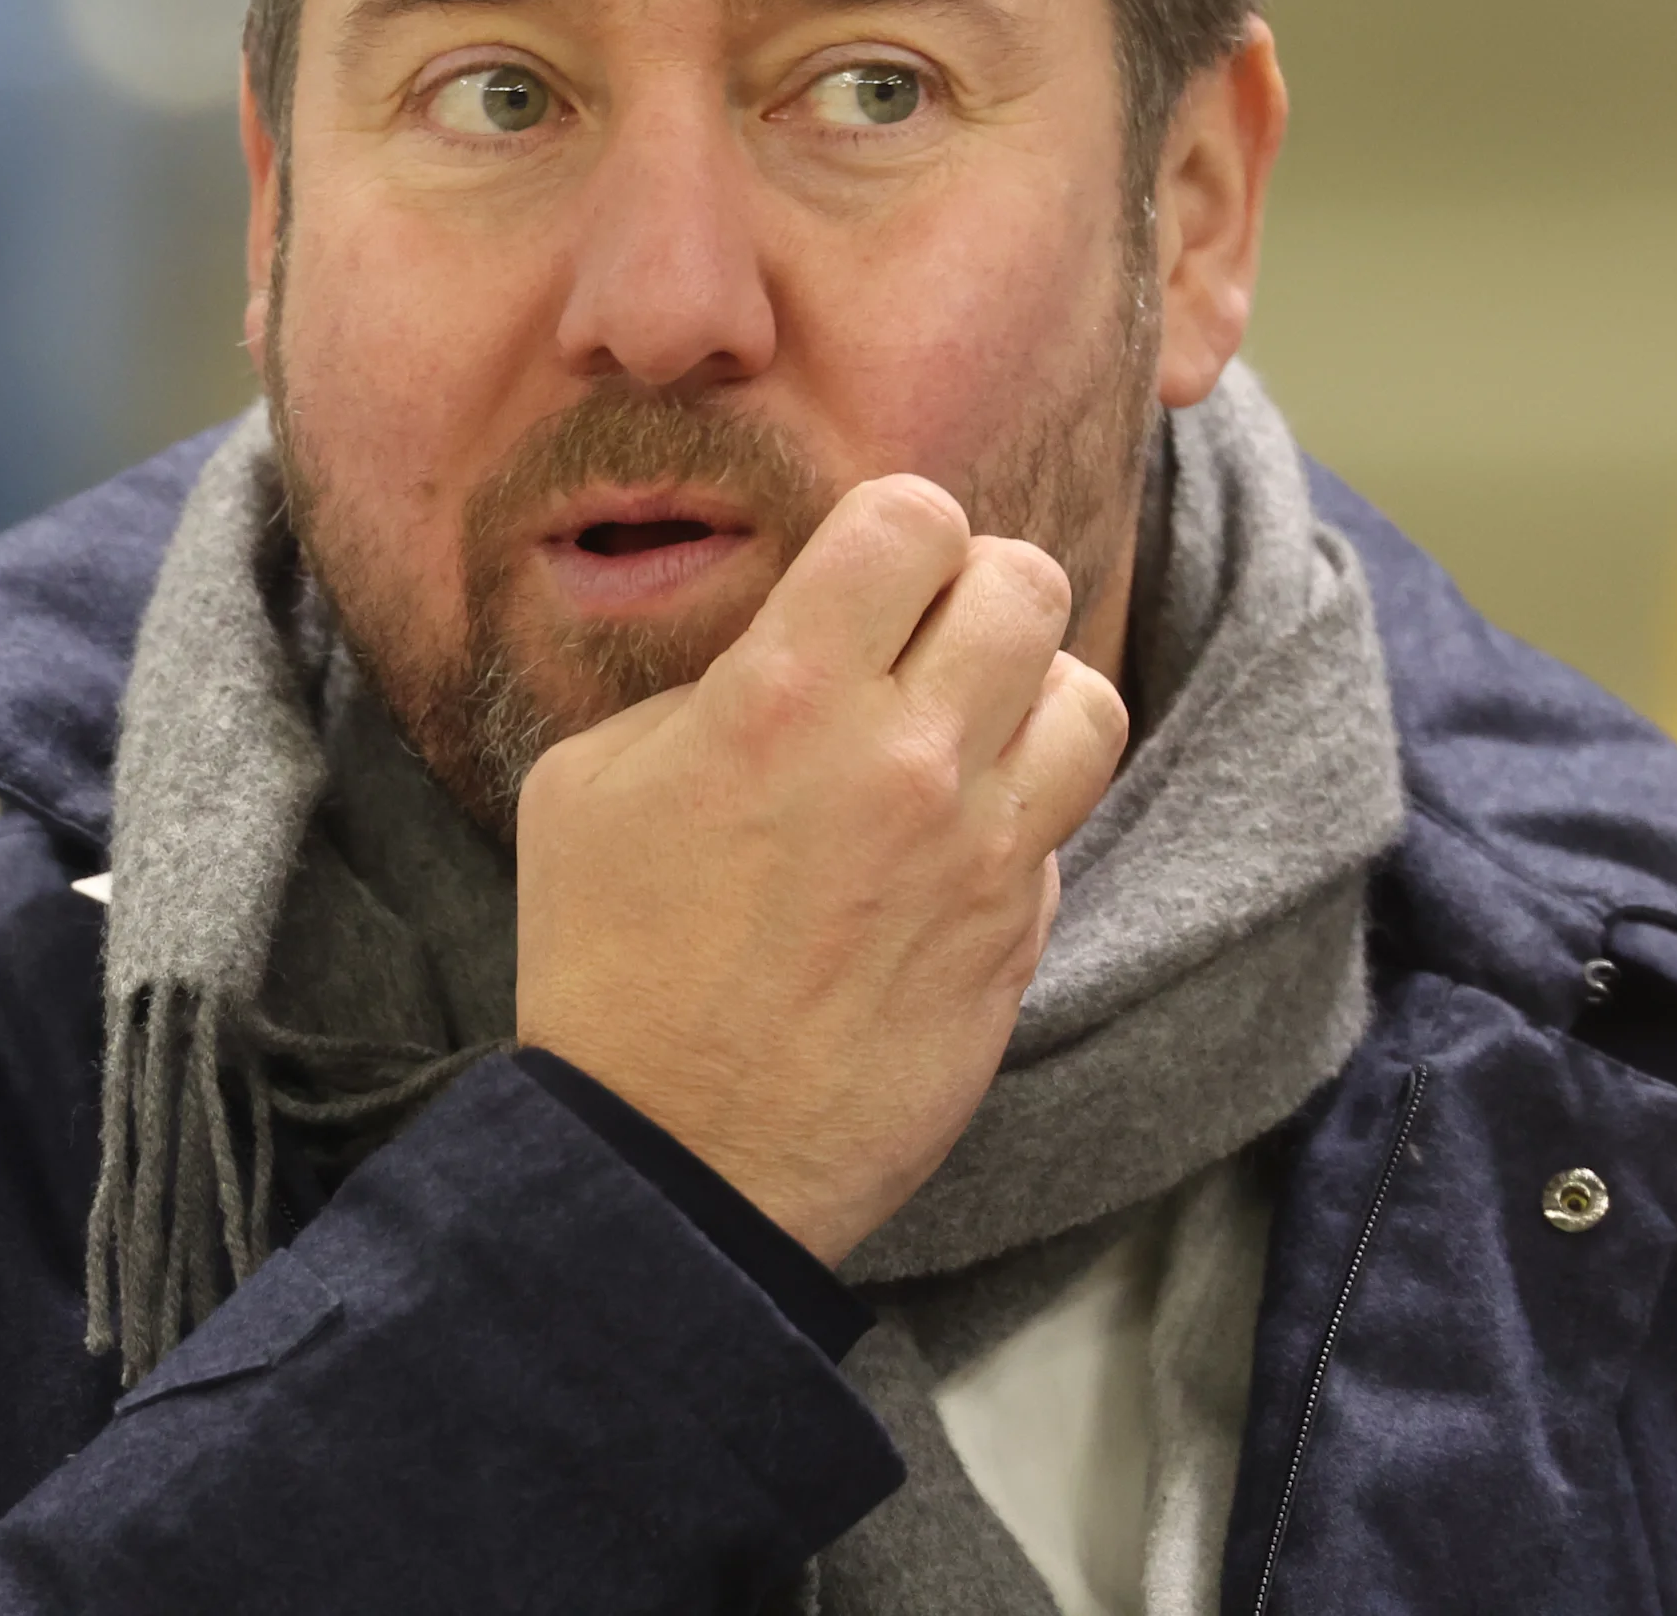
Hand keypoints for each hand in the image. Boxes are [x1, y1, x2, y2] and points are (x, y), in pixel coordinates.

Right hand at [511, 474, 1127, 1267]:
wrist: (673, 1159)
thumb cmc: (607, 964)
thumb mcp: (588, 781)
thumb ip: (697, 690)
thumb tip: (778, 657)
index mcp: (787, 697)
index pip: (913, 518)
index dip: (892, 526)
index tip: (864, 568)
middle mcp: (907, 760)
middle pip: (1027, 582)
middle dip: (974, 589)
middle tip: (925, 634)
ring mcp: (981, 855)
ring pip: (1088, 697)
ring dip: (1029, 694)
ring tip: (969, 726)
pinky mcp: (1019, 938)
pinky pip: (1062, 823)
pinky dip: (1019, 812)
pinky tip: (947, 846)